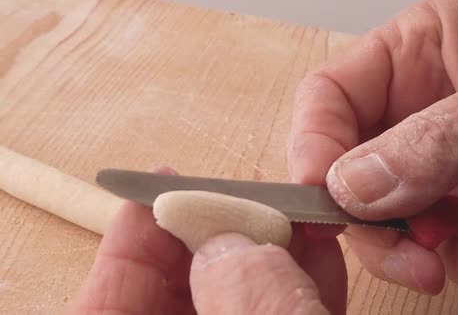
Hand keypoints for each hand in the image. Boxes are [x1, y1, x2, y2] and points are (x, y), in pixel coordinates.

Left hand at [70, 167, 346, 314]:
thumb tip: (231, 243)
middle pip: (183, 288)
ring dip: (269, 250)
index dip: (132, 240)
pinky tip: (320, 248)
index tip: (163, 186)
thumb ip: (249, 304)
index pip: (107, 305)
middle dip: (218, 236)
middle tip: (246, 201)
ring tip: (296, 212)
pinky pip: (279, 309)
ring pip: (239, 295)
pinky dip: (300, 280)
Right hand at [288, 0, 457, 295]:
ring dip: (421, 251)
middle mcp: (425, 106)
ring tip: (457, 265)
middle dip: (371, 217)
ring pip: (395, 217)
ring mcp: (452, 161)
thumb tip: (351, 183)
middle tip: (404, 251)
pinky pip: (450, 244)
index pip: (333, 94)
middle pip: (354, 167)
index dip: (315, 142)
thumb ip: (438, 138)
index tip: (321, 193)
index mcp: (424, 50)